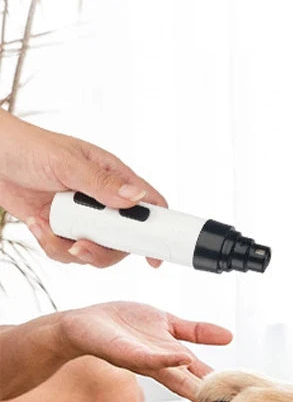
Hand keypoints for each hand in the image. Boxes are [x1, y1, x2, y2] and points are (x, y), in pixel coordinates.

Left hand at [0, 109, 166, 266]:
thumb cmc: (26, 147)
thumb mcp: (66, 163)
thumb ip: (101, 183)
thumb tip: (136, 199)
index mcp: (113, 177)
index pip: (148, 205)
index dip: (157, 231)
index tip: (154, 255)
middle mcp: (101, 201)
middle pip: (123, 240)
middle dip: (104, 250)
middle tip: (83, 247)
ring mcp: (81, 217)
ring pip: (95, 251)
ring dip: (71, 249)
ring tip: (46, 228)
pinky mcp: (60, 228)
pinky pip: (67, 252)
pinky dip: (51, 245)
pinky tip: (35, 224)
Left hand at [58, 302, 232, 401]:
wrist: (85, 324)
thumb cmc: (123, 324)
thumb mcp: (169, 324)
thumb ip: (197, 332)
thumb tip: (229, 336)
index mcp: (174, 359)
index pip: (204, 377)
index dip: (224, 388)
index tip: (245, 401)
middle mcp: (162, 365)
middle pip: (193, 386)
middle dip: (212, 398)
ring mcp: (145, 361)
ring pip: (175, 377)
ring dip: (195, 384)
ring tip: (215, 391)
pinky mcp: (127, 353)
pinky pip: (150, 358)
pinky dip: (167, 359)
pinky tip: (182, 359)